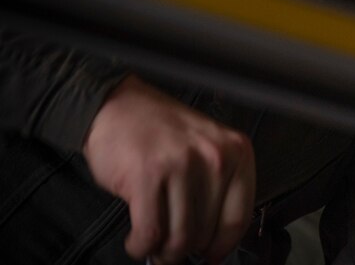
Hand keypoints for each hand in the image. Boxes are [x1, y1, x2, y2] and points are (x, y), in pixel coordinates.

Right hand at [82, 76, 254, 264]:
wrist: (115, 105)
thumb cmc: (158, 128)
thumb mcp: (203, 148)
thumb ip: (216, 188)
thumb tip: (215, 240)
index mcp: (234, 151)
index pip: (239, 217)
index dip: (222, 246)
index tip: (212, 256)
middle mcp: (213, 157)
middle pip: (206, 233)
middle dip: (185, 249)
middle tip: (171, 247)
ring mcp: (181, 165)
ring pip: (179, 238)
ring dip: (162, 252)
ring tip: (154, 244)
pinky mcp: (148, 175)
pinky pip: (150, 233)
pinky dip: (141, 246)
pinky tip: (138, 239)